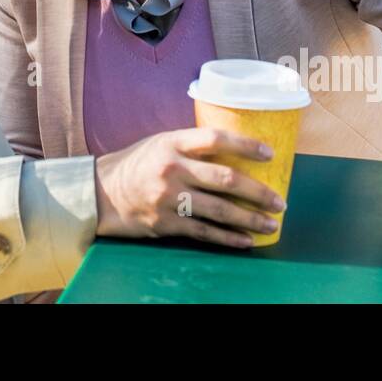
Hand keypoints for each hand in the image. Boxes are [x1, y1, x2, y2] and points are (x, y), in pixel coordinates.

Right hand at [93, 127, 285, 249]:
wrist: (102, 193)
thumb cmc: (138, 164)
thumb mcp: (161, 143)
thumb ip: (192, 146)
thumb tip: (234, 151)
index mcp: (172, 142)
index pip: (215, 139)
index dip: (245, 145)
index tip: (270, 153)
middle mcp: (172, 169)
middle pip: (225, 180)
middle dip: (258, 192)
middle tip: (280, 201)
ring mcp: (168, 198)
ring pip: (219, 210)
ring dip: (250, 219)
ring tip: (271, 224)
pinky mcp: (166, 223)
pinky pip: (204, 233)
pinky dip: (228, 238)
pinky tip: (246, 241)